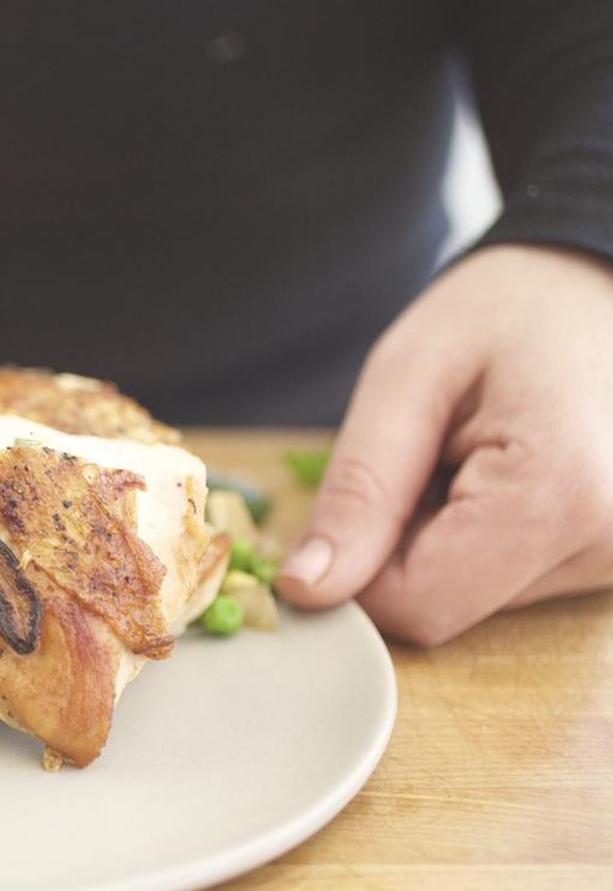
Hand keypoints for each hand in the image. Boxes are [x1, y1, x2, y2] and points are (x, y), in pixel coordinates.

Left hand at [277, 244, 612, 644]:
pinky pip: (511, 580)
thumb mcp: (407, 378)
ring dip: (446, 538)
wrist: (594, 283)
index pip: (415, 606)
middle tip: (435, 454)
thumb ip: (359, 490)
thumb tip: (307, 590)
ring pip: (475, 599)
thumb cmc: (506, 310)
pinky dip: (483, 538)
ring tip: (476, 454)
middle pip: (444, 605)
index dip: (360, 566)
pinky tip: (503, 474)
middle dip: (405, 544)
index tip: (366, 494)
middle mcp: (611, 547)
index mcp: (559, 496)